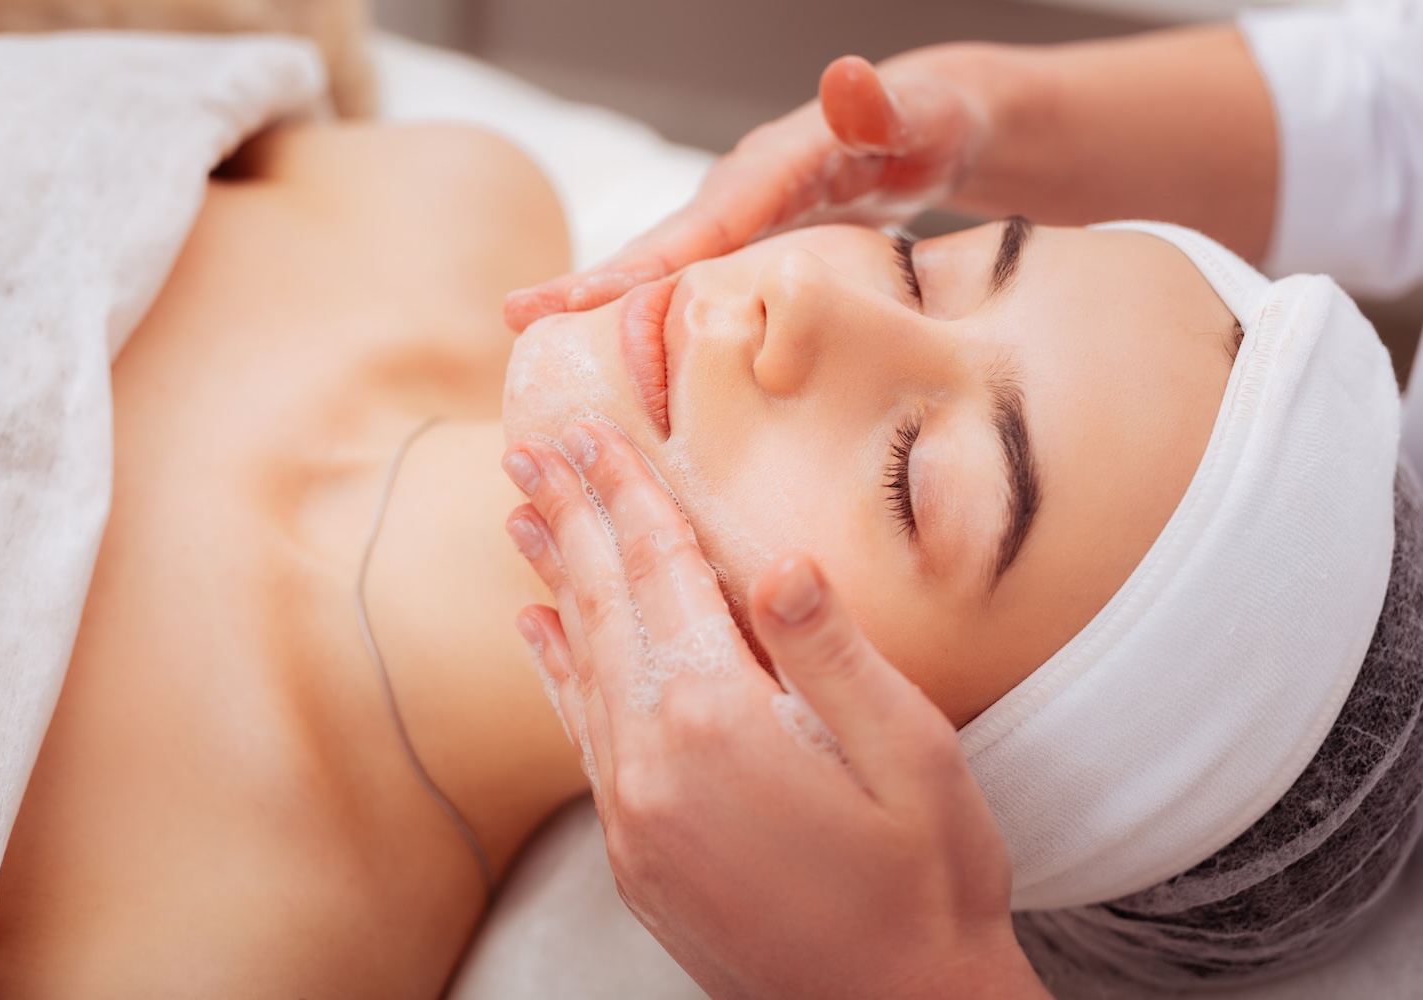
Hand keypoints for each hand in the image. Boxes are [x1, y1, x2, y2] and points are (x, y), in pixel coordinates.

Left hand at [500, 419, 1047, 998]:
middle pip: (605, 608)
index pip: (662, 574)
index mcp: (721, 720)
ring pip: (580, 666)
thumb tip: (779, 561)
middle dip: (573, 517)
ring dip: (555, 582)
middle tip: (534, 450)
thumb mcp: (911, 756)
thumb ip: (832, 653)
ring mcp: (632, 815)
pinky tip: (539, 631)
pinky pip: (579, 735)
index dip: (629, 494)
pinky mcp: (633, 854)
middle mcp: (652, 763)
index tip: (592, 432)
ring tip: (525, 517)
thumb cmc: (928, 883)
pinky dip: (557, 671)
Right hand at [503, 50, 994, 332]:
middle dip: (588, 283)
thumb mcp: (926, 118)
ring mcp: (743, 219)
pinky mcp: (753, 244)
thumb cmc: (936, 124)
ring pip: (665, 265)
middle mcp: (742, 193)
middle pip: (658, 246)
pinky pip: (695, 280)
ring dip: (605, 301)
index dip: (640, 267)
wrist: (934, 126)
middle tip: (514, 317)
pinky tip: (624, 350)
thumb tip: (847, 74)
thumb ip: (883, 109)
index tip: (572, 299)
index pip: (698, 227)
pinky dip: (654, 311)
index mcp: (771, 171)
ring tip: (535, 335)